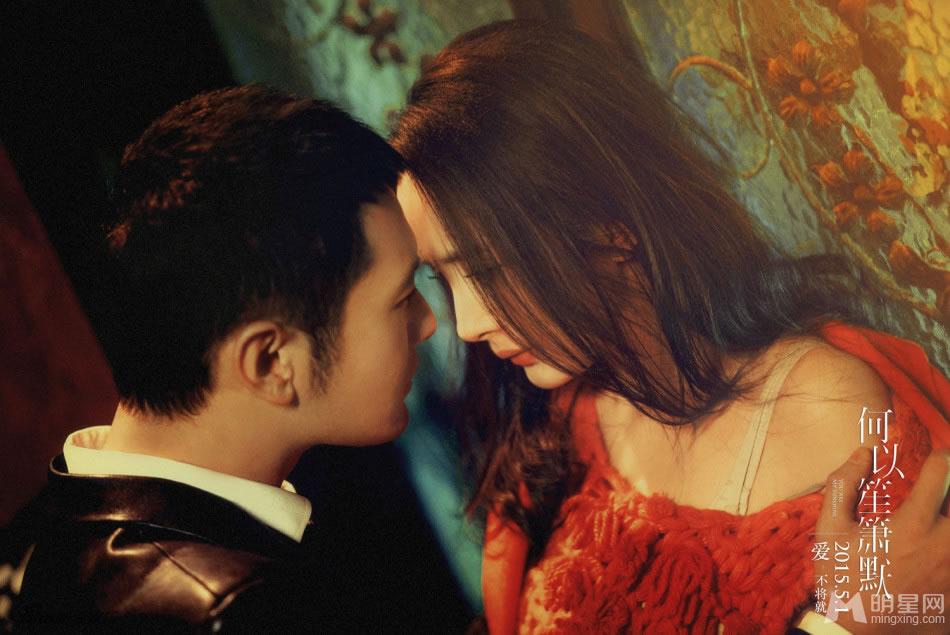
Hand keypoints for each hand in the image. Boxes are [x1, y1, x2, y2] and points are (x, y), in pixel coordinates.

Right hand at [814, 447, 949, 633]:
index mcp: (913, 524)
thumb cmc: (842, 577)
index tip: (934, 461)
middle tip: (938, 494)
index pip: (944, 471)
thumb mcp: (832, 528)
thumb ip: (845, 483)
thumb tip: (865, 450)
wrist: (857, 632)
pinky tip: (936, 551)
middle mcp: (944, 543)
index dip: (940, 458)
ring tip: (938, 521)